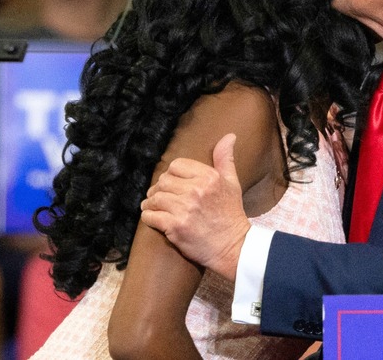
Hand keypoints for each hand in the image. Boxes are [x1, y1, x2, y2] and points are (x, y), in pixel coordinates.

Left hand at [140, 134, 250, 281]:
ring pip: (154, 198)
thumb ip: (225, 158)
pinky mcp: (175, 227)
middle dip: (159, 189)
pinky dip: (148, 217)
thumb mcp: (232, 182)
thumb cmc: (231, 214)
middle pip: (163, 181)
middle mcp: (196, 190)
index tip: (172, 184)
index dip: (171, 174)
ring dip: (151, 203)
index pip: (176, 165)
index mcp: (208, 177)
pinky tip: (153, 218)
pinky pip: (151, 216)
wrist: (233, 247)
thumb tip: (229, 136)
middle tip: (161, 197)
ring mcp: (184, 209)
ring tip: (153, 207)